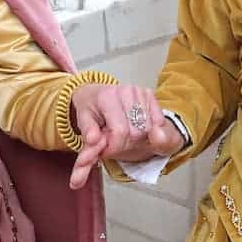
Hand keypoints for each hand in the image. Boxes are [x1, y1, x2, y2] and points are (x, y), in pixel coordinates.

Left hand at [67, 84, 182, 189]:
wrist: (96, 95)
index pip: (120, 131)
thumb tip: (93, 140)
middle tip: (112, 141)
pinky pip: (158, 123)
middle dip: (124, 144)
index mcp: (107, 96)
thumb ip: (88, 133)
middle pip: (136, 133)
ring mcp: (140, 92)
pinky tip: (133, 128)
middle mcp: (126, 91)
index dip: (114, 147)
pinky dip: (147, 132)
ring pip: (148, 130)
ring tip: (121, 133)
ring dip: (136, 139)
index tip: (105, 150)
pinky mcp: (150, 95)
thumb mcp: (83, 121)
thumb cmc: (90, 109)